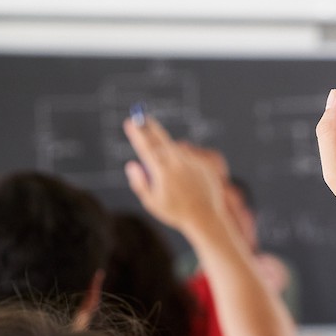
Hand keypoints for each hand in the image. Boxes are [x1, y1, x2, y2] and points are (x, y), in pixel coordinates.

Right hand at [123, 117, 226, 235]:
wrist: (206, 218)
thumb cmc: (175, 212)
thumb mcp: (151, 202)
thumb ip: (139, 182)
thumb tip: (132, 163)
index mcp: (162, 172)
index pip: (146, 147)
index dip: (137, 133)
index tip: (130, 122)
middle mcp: (177, 163)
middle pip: (160, 138)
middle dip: (149, 126)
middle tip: (141, 117)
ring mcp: (192, 161)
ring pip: (176, 149)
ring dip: (169, 154)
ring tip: (174, 179)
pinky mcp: (204, 162)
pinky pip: (189, 157)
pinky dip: (184, 163)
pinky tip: (188, 181)